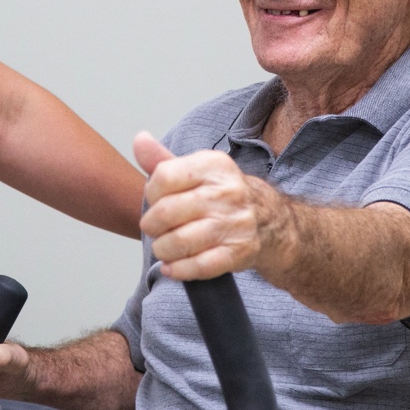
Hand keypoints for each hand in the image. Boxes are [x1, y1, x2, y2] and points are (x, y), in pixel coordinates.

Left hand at [134, 131, 291, 281]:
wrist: (269, 219)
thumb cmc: (221, 195)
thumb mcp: (196, 171)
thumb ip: (163, 160)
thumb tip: (140, 140)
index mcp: (214, 165)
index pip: (163, 177)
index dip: (151, 193)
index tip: (156, 201)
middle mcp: (227, 192)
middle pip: (166, 212)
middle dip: (152, 225)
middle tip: (156, 229)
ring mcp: (235, 223)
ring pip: (179, 241)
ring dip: (163, 249)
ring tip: (164, 248)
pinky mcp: (240, 252)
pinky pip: (200, 266)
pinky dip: (179, 269)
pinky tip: (173, 267)